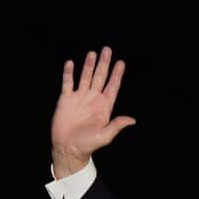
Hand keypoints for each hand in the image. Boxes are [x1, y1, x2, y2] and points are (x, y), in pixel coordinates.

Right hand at [51, 46, 135, 176]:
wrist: (68, 148)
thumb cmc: (87, 144)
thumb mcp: (105, 135)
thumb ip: (117, 125)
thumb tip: (132, 120)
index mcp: (104, 106)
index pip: (112, 87)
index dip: (117, 75)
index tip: (121, 63)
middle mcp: (92, 99)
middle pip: (99, 77)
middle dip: (104, 64)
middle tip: (107, 50)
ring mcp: (79, 98)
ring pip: (85, 77)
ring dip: (88, 65)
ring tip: (92, 53)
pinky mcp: (66, 100)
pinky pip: (68, 83)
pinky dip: (68, 73)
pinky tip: (70, 63)